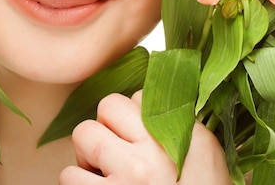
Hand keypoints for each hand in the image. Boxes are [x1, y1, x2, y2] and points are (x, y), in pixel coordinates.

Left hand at [59, 91, 229, 183]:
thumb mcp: (204, 169)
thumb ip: (176, 134)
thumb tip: (137, 102)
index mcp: (195, 142)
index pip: (141, 98)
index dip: (132, 120)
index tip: (137, 142)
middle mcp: (163, 152)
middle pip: (108, 106)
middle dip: (106, 130)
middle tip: (117, 158)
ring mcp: (132, 175)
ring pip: (83, 135)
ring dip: (88, 159)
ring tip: (108, 182)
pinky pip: (70, 174)